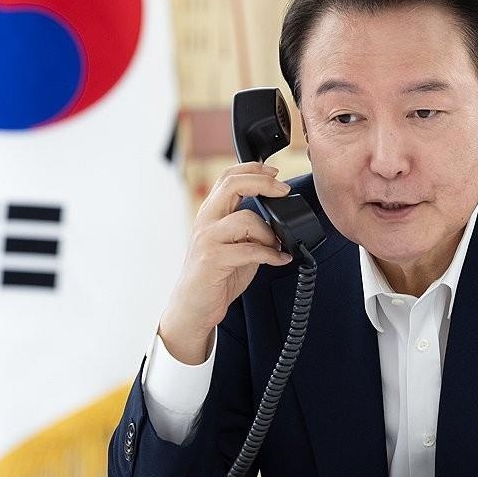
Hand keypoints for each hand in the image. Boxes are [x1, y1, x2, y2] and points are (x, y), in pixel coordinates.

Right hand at [158, 163, 292, 363]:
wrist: (193, 307)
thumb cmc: (215, 276)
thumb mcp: (235, 245)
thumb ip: (252, 230)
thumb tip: (281, 222)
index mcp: (211, 213)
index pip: (228, 176)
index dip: (253, 169)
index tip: (275, 173)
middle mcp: (206, 221)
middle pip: (232, 183)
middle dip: (263, 182)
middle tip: (283, 191)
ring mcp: (207, 239)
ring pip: (245, 218)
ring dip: (269, 232)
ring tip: (277, 246)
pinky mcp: (213, 259)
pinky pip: (250, 250)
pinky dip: (272, 255)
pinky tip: (281, 260)